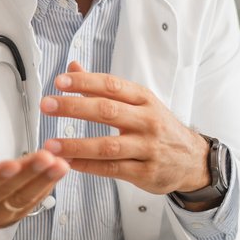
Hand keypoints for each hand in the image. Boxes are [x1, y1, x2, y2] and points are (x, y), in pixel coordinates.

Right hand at [0, 61, 71, 239]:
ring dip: (44, 181)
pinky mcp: (11, 217)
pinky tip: (59, 171)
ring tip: (62, 163)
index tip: (12, 164)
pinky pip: (31, 203)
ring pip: (23, 199)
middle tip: (49, 156)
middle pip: (6, 190)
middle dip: (28, 173)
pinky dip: (46, 188)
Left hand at [42, 62, 211, 196]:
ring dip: (76, 145)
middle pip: (107, 111)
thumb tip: (73, 67)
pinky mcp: (145, 172)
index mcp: (144, 99)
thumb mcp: (138, 102)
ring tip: (50, 145)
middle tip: (47, 105)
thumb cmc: (158, 127)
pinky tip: (69, 163)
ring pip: (107, 145)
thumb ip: (104, 88)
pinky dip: (88, 166)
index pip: (111, 86)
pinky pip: (112, 169)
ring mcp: (147, 148)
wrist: (192, 159)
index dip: (84, 82)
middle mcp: (147, 121)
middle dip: (74, 107)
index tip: (59, 81)